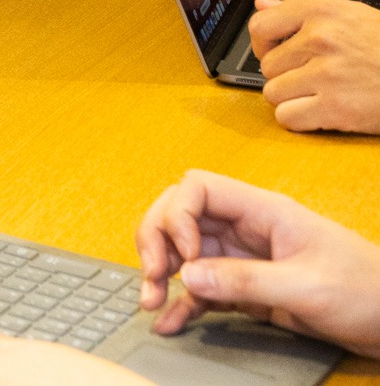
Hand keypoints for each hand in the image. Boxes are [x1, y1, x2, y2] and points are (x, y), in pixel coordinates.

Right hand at [136, 168, 379, 356]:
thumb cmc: (367, 292)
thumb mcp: (308, 287)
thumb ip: (246, 280)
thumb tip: (188, 275)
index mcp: (264, 212)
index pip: (199, 189)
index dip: (178, 215)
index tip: (186, 256)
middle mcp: (247, 229)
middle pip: (181, 215)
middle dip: (157, 240)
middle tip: (153, 276)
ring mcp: (244, 259)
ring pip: (184, 253)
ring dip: (161, 272)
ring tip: (152, 301)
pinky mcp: (247, 289)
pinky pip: (203, 289)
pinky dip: (183, 303)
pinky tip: (170, 322)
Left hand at [252, 0, 379, 131]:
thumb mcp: (349, 15)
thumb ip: (301, 11)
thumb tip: (261, 7)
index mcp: (321, 10)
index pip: (259, 26)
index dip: (264, 43)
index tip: (278, 51)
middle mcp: (321, 37)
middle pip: (267, 65)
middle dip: (285, 74)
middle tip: (313, 76)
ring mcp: (327, 73)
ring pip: (273, 92)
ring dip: (292, 98)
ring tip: (319, 93)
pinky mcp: (336, 108)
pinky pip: (286, 116)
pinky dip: (300, 119)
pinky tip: (321, 111)